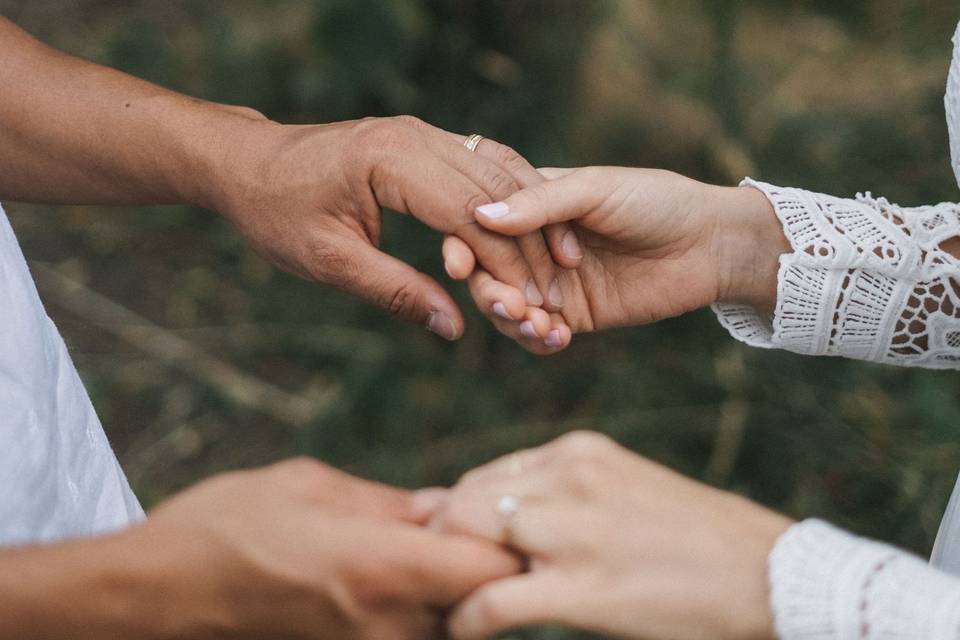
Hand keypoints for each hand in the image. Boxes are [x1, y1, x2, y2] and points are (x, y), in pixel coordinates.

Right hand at [70, 459, 518, 639]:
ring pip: (447, 628)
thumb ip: (389, 504)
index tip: (489, 514)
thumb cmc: (226, 527)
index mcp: (385, 568)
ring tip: (416, 552)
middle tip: (457, 528)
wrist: (154, 599)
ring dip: (447, 593)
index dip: (506, 541)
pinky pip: (406, 637)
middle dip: (483, 567)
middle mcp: (388, 626)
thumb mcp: (311, 486)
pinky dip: (412, 612)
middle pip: (481, 606)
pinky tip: (383, 581)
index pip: (494, 571)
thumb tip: (444, 506)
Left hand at [207, 116, 581, 339]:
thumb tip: (453, 327)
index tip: (530, 302)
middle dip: (530, 243)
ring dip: (530, 217)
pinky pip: (481, 164)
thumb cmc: (277, 211)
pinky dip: (510, 198)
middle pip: (495, 190)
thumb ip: (395, 291)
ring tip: (555, 263)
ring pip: (498, 171)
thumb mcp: (330, 261)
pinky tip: (530, 229)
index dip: (506, 261)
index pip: (470, 213)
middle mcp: (416, 135)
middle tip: (553, 292)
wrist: (247, 163)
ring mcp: (422, 132)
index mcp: (391, 161)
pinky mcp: (423, 140)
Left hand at [430, 431, 792, 639]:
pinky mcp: (583, 588)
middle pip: (467, 501)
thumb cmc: (700, 538)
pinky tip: (465, 630)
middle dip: (448, 542)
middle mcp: (570, 477)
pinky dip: (466, 619)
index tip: (457, 546)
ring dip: (452, 577)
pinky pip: (491, 600)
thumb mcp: (627, 488)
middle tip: (443, 579)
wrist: (772, 576)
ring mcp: (574, 531)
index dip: (463, 515)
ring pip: (467, 540)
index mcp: (580, 451)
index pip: (489, 475)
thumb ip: (567, 495)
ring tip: (451, 604)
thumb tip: (507, 517)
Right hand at [445, 167, 787, 351]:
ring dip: (512, 320)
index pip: (478, 226)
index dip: (461, 246)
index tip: (457, 264)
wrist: (709, 244)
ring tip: (537, 323)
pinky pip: (540, 334)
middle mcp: (534, 245)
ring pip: (507, 308)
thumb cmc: (654, 201)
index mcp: (532, 205)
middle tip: (510, 304)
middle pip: (485, 273)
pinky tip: (557, 337)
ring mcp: (552, 282)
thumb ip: (539, 204)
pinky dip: (538, 340)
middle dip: (489, 293)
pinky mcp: (575, 315)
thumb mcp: (595, 190)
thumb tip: (479, 215)